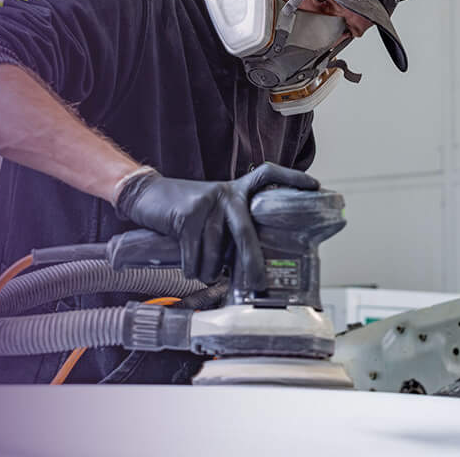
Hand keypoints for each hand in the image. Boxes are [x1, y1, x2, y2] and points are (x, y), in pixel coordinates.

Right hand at [116, 164, 323, 279]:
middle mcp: (226, 194)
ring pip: (216, 254)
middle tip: (257, 284)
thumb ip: (229, 225)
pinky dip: (191, 268)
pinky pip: (195, 256)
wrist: (144, 195)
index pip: (269, 175)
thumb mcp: (211, 209)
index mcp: (235, 191)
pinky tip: (188, 265)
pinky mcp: (188, 216)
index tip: (315, 186)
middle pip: (246, 233)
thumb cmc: (181, 209)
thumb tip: (245, 262)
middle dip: (252, 263)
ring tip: (202, 271)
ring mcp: (207, 204)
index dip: (293, 179)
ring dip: (208, 271)